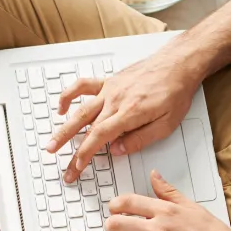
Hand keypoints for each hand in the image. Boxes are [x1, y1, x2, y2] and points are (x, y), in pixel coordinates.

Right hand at [46, 47, 201, 183]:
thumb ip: (140, 139)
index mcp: (129, 112)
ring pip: (80, 110)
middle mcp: (115, 100)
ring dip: (63, 128)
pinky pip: (83, 86)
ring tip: (52, 143)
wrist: (178, 64)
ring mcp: (110, 89)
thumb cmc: (175, 92)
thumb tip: (118, 150)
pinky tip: (61, 108)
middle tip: (63, 165)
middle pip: (85, 127)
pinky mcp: (109, 81)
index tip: (78, 166)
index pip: (100, 136)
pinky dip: (69, 96)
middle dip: (70, 149)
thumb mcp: (166, 124)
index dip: (85, 153)